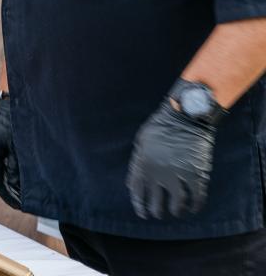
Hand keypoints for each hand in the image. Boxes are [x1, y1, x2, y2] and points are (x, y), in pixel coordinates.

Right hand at [0, 97, 21, 209]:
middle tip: (26, 205)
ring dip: (14, 185)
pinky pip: (7, 165)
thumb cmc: (15, 119)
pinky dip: (15, 175)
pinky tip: (25, 180)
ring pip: (3, 173)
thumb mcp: (17, 143)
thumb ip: (16, 164)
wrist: (13, 100)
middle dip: (12, 193)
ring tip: (27, 196)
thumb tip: (16, 184)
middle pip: (0, 179)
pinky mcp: (2, 145)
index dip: (8, 197)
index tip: (20, 207)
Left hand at [127, 99, 216, 218]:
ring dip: (176, 211)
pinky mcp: (195, 174)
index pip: (137, 193)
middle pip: (156, 204)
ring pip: (177, 205)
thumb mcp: (142, 141)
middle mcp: (159, 173)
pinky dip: (195, 206)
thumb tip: (131, 186)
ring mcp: (178, 175)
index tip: (143, 213)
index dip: (139, 206)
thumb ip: (137, 163)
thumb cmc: (162, 125)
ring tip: (177, 211)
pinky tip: (193, 207)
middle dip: (157, 211)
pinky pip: (196, 198)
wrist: (185, 114)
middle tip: (159, 213)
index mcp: (144, 164)